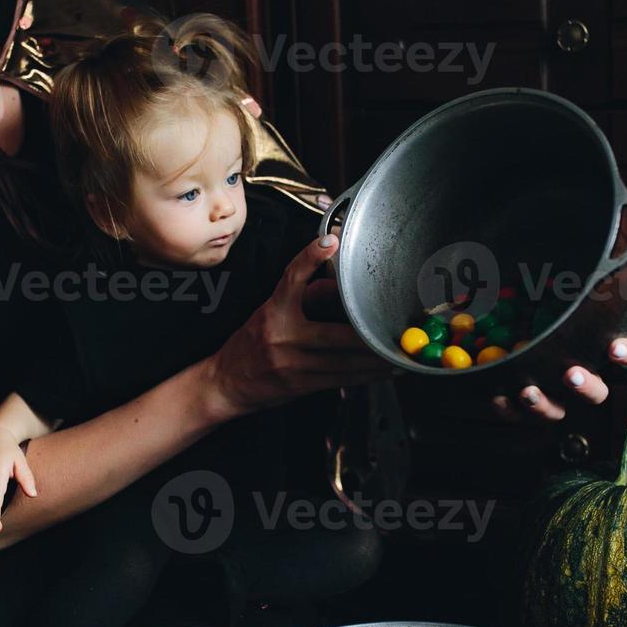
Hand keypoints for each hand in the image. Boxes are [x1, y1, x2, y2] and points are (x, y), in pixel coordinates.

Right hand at [205, 235, 392, 419]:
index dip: (309, 259)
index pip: (291, 278)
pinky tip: (387, 370)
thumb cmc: (250, 344)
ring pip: (345, 363)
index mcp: (273, 312)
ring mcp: (292, 365)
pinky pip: (342, 379)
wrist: (225, 384)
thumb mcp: (269, 313)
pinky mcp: (301, 386)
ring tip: (402, 352)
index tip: (330, 241)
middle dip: (370, 336)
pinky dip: (369, 375)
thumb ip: (302, 296)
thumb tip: (335, 282)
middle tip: (397, 328)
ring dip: (377, 359)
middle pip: (335, 335)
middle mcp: (282, 337)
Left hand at [491, 223, 626, 423]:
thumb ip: (617, 254)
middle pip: (596, 392)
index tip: (614, 347)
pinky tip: (496, 395)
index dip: (625, 354)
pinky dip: (507, 407)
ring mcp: (553, 391)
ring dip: (544, 404)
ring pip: (557, 410)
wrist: (520, 316)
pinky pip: (516, 412)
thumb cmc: (562, 297)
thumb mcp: (584, 272)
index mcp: (602, 346)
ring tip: (528, 390)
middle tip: (571, 373)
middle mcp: (582, 373)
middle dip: (586, 386)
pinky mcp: (521, 399)